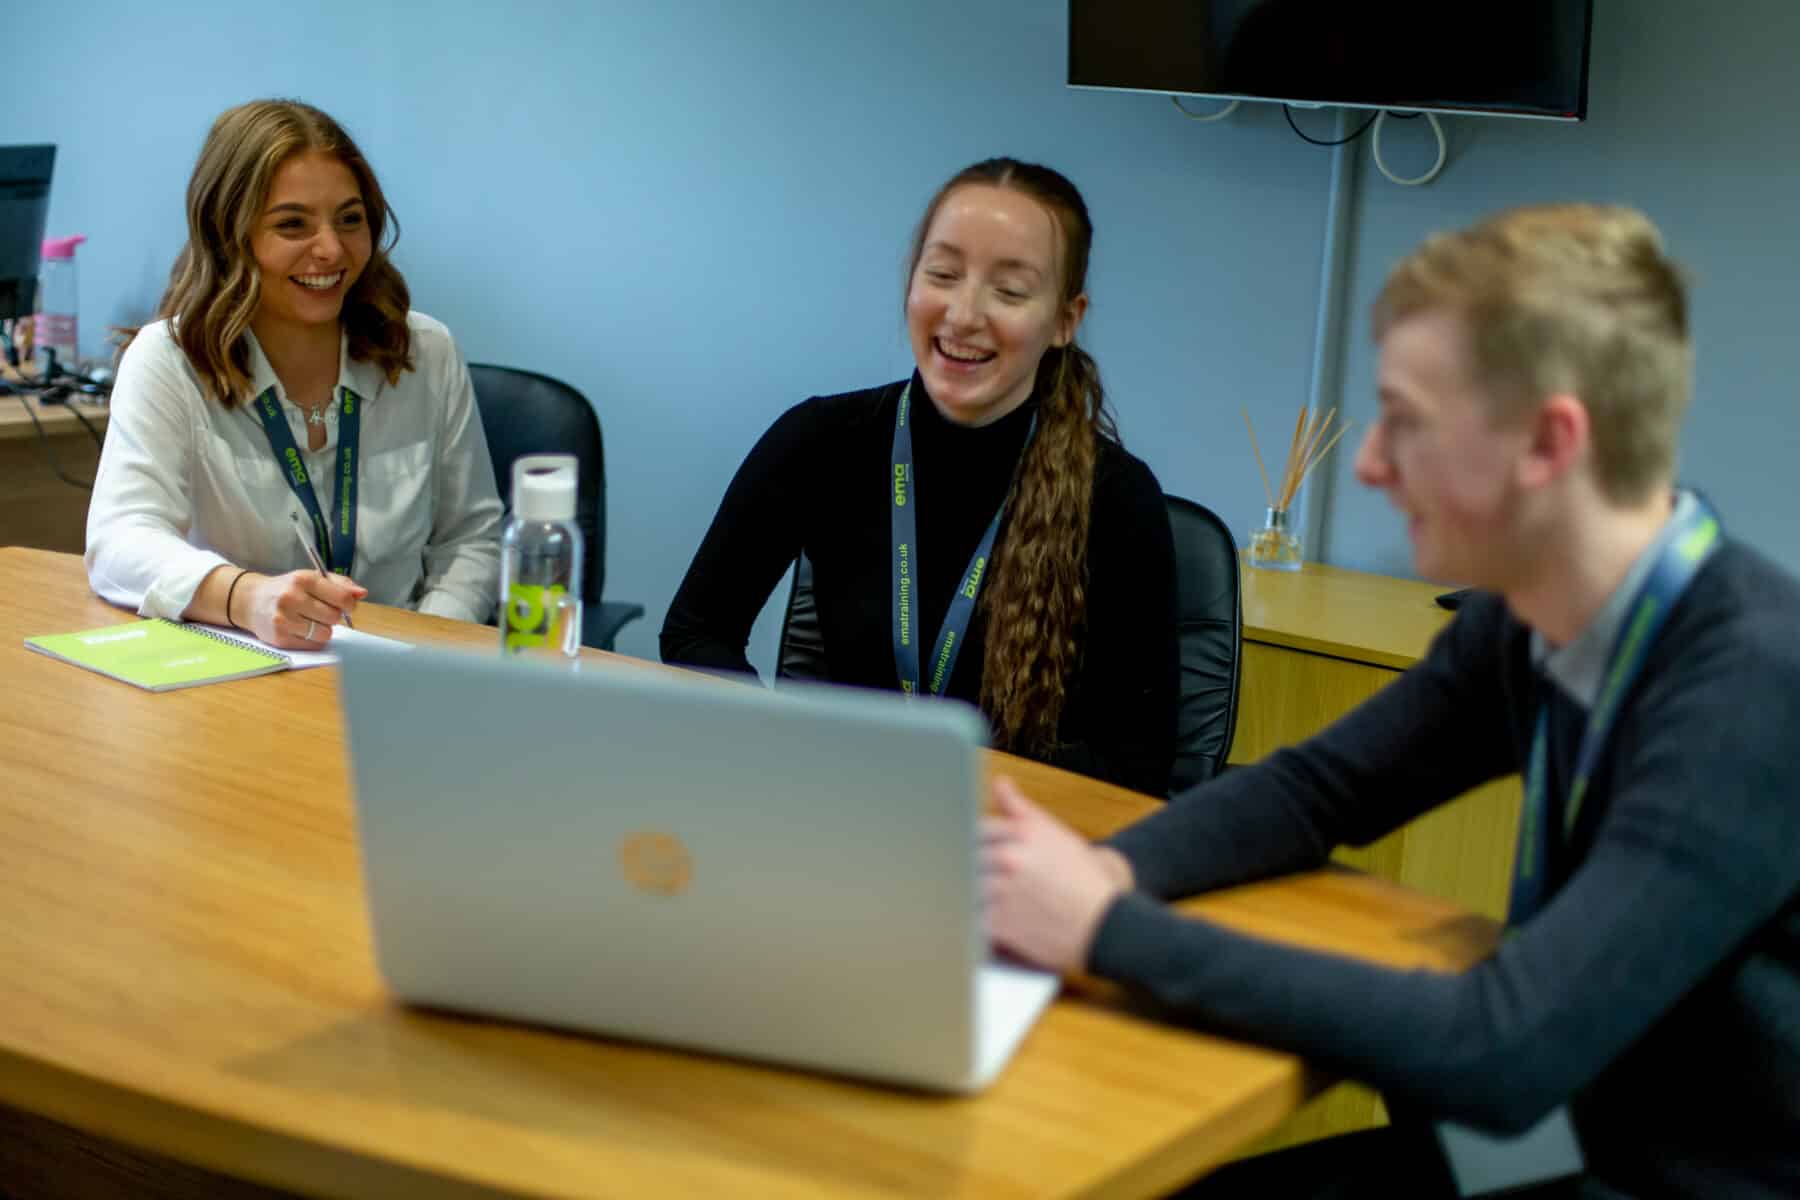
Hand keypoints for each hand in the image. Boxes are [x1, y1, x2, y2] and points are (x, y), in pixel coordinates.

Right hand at [236, 570, 366, 648]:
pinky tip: (302, 629)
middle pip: (334, 617)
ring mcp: (284, 619)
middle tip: (321, 612)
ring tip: (310, 620)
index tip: (345, 606)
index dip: (349, 605)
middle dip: (333, 616)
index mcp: (303, 579)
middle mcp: (292, 598)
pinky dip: (313, 639)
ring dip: (323, 629)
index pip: (342, 598)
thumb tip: (362, 593)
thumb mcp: (311, 578)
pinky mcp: (280, 637)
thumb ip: (340, 584)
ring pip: (325, 634)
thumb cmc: (288, 589)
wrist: (251, 601)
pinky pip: (313, 645)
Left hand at [982, 776, 1133, 972]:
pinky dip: (970, 918)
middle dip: (965, 864)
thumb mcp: (1055, 833)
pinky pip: (970, 917)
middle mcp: (1010, 860)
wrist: (1104, 924)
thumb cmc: (1082, 878)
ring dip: (963, 890)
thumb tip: (999, 783)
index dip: (972, 840)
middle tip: (962, 872)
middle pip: (967, 857)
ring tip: (966, 895)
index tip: (968, 847)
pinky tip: (976, 918)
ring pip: (965, 886)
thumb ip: (1020, 808)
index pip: (977, 829)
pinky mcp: (1000, 925)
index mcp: (1022, 834)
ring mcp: (1003, 893)